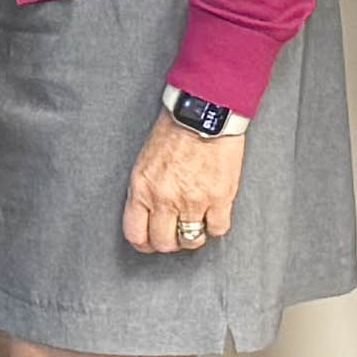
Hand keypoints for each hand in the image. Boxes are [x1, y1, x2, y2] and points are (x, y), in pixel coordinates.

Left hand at [122, 109, 248, 257]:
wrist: (203, 113)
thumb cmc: (174, 131)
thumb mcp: (145, 161)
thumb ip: (144, 190)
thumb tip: (147, 214)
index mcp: (142, 188)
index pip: (135, 233)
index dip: (143, 243)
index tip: (150, 242)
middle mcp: (165, 198)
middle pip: (164, 243)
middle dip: (169, 242)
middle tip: (175, 235)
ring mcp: (193, 200)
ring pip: (192, 240)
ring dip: (193, 236)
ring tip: (195, 224)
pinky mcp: (220, 197)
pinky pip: (218, 229)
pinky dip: (216, 226)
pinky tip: (214, 214)